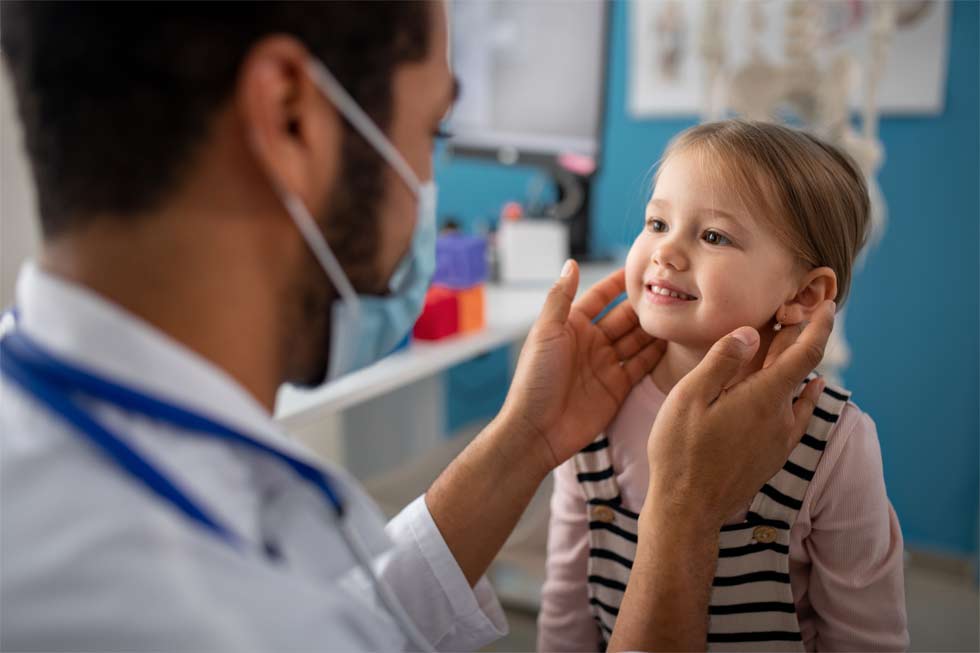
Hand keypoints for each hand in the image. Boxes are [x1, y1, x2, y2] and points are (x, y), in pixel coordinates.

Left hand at [499, 260, 665, 469]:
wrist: (537, 430)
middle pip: (623, 317)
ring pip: (636, 340)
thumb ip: (561, 297)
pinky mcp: (617, 387)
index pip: (600, 297)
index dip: (619, 283)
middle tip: (672, 290)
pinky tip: (674, 341)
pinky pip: (640, 365)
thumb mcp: (546, 332)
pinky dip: (656, 354)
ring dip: (654, 328)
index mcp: (571, 326)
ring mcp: (604, 365)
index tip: (643, 268)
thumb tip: (571, 263)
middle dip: (644, 305)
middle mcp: (590, 342)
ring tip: (679, 311)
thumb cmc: (535, 379)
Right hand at [644, 302, 834, 527]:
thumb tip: (752, 332)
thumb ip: (723, 361)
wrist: (687, 509)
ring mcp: (779, 440)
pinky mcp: (772, 456)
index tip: (827, 304)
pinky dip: (801, 395)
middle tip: (794, 314)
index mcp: (763, 398)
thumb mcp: (690, 397)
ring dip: (796, 368)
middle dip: (800, 339)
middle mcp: (781, 418)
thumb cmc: (680, 451)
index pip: (806, 353)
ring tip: (787, 347)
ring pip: (796, 393)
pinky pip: (795, 416)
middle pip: (801, 370)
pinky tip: (805, 392)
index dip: (819, 325)